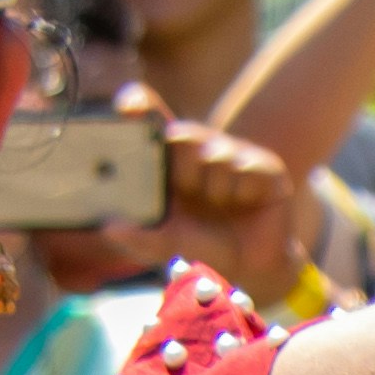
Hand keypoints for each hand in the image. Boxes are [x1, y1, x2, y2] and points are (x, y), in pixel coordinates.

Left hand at [133, 81, 303, 301]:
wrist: (249, 270)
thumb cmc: (201, 247)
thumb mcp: (165, 245)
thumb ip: (138, 238)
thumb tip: (110, 228)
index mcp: (165, 158)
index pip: (147, 114)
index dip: (138, 104)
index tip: (130, 109)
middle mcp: (197, 149)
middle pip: (180, 134)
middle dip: (181, 168)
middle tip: (188, 192)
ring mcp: (231, 154)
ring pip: (214, 155)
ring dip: (213, 189)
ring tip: (219, 205)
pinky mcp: (265, 166)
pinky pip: (245, 167)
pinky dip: (241, 192)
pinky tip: (244, 205)